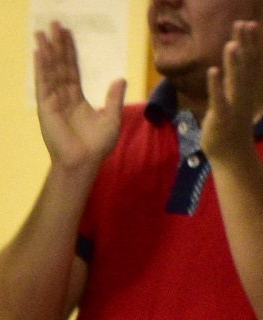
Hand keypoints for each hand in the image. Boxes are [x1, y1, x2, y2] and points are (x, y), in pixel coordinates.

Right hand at [35, 23, 122, 175]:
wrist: (83, 161)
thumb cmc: (96, 145)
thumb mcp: (111, 117)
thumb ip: (113, 97)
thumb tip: (120, 78)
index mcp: (76, 99)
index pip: (72, 70)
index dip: (70, 52)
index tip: (67, 35)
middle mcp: (62, 97)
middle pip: (60, 66)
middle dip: (57, 45)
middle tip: (53, 25)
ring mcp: (52, 101)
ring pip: (51, 71)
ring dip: (46, 51)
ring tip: (42, 32)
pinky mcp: (46, 107)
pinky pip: (44, 83)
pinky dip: (41, 67)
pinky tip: (39, 53)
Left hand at [206, 21, 262, 162]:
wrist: (231, 152)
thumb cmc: (231, 122)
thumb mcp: (235, 97)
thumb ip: (234, 79)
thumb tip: (234, 62)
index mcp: (246, 87)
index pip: (251, 60)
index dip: (250, 42)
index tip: (248, 22)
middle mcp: (243, 92)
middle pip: (245, 64)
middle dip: (244, 44)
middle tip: (243, 23)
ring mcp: (233, 104)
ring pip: (235, 79)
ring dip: (233, 61)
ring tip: (231, 43)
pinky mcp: (221, 116)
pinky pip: (219, 98)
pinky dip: (216, 84)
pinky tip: (212, 71)